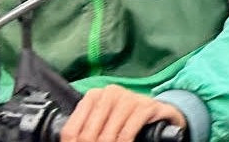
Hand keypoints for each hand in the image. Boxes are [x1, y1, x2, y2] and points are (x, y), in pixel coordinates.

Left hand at [61, 86, 184, 141]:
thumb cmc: (124, 119)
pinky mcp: (146, 107)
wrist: (157, 113)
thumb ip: (85, 131)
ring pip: (107, 136)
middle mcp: (109, 93)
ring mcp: (129, 98)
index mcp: (93, 96)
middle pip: (87, 135)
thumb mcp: (102, 122)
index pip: (71, 130)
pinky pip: (127, 133)